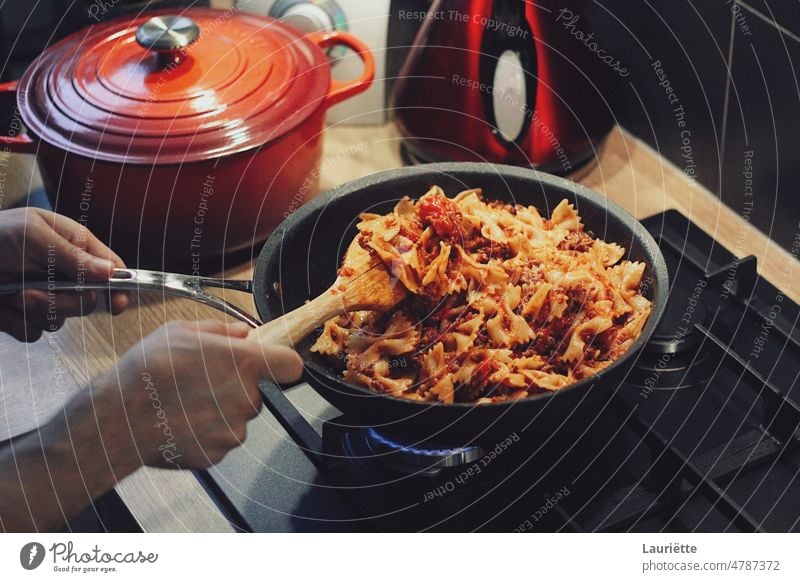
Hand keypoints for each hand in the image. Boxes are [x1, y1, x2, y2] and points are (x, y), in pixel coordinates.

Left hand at [0, 208, 128, 341]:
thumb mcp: (34, 235)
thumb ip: (73, 256)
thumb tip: (112, 273)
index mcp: (74, 246)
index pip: (112, 269)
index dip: (120, 287)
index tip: (117, 305)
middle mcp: (64, 274)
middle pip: (88, 301)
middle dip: (63, 302)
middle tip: (32, 293)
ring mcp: (45, 296)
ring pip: (60, 320)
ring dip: (34, 311)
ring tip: (9, 294)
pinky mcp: (23, 317)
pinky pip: (34, 333)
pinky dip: (15, 322)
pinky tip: (0, 305)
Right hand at [76, 320, 302, 468]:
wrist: (118, 419)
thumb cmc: (146, 371)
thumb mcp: (179, 331)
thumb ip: (220, 330)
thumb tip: (243, 333)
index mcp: (242, 363)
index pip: (290, 365)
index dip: (283, 364)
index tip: (273, 365)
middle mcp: (244, 398)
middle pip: (256, 393)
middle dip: (236, 387)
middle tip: (202, 382)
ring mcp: (232, 430)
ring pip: (237, 418)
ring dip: (219, 411)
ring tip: (184, 402)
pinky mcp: (217, 454)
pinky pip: (219, 440)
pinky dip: (204, 433)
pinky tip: (180, 422)